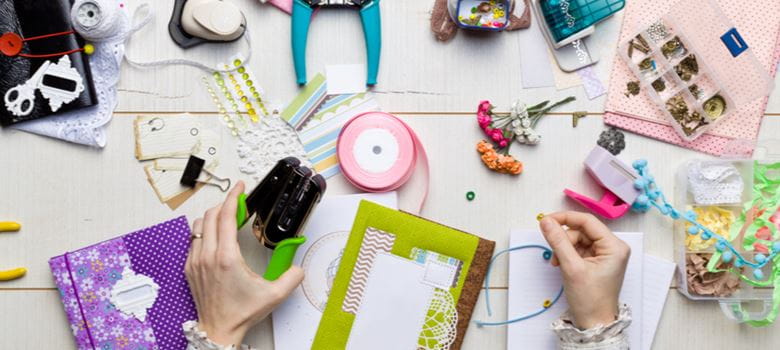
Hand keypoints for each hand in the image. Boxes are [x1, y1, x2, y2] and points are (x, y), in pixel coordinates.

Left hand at [185, 181, 303, 345]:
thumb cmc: (241, 313)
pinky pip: (194, 241)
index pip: (226, 215)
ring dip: (213, 218)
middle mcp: (207, 256)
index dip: (233, 196)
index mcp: (226, 257)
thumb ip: (292, 277)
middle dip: (224, 204)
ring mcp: (195, 261)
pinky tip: (217, 239)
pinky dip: (205, 233)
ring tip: (226, 220)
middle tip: (238, 204)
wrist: (219, 330)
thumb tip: (298, 267)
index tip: (240, 187)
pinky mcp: (190, 268)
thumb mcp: (274, 295)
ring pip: (199, 226)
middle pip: (210, 215)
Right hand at [539, 211, 629, 328]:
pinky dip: (567, 254)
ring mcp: (605, 255)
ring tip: (557, 263)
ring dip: (564, 248)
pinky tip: (561, 264)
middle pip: (582, 230)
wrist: (594, 323)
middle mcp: (612, 248)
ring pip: (578, 239)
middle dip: (564, 239)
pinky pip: (578, 249)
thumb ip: (558, 241)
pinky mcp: (597, 262)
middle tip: (552, 252)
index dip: (565, 218)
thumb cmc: (590, 300)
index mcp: (614, 247)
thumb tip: (546, 222)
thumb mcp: (571, 267)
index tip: (546, 220)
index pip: (588, 221)